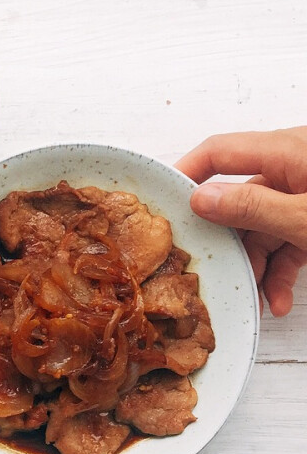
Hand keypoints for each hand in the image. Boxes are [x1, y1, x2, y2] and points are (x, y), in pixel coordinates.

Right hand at [176, 127, 306, 316]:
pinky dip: (285, 269)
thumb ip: (253, 209)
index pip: (219, 152)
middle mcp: (296, 166)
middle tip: (210, 274)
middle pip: (240, 199)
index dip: (185, 174)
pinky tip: (282, 302)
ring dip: (260, 266)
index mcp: (288, 151)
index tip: (161, 207)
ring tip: (260, 301)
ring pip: (265, 228)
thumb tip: (201, 199)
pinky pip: (292, 239)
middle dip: (230, 242)